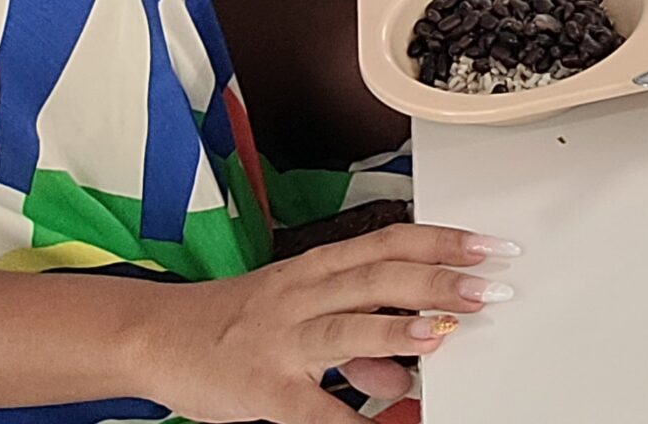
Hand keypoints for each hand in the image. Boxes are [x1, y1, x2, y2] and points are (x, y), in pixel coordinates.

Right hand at [144, 223, 510, 421]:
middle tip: (488, 287)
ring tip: (442, 333)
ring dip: (398, 329)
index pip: (390, 243)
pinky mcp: (265, 389)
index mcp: (317, 268)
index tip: (489, 246)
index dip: (443, 241)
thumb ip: (361, 336)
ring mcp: (283, 341)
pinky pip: (314, 408)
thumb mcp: (301, 315)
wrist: (158, 336)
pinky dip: (349, 419)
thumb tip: (411, 368)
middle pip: (378, 277)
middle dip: (438, 280)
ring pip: (347, 327)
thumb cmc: (239, 321)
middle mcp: (303, 294)